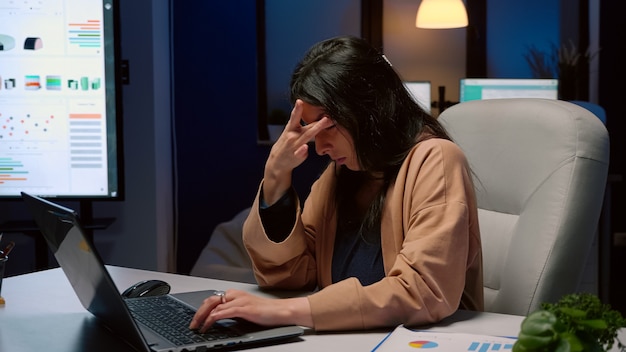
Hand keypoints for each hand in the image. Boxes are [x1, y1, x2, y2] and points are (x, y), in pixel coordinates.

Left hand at [188, 289, 312, 331]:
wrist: (281, 311)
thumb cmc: (266, 312)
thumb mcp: (246, 310)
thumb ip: (233, 311)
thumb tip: (218, 318)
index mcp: (236, 294)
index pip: (213, 298)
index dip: (202, 309)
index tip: (196, 318)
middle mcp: (235, 294)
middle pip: (210, 300)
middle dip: (198, 312)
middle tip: (192, 324)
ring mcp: (239, 300)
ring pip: (214, 306)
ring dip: (202, 317)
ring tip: (197, 327)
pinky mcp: (242, 308)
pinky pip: (222, 312)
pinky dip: (212, 319)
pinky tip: (208, 325)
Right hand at [263, 99, 333, 204]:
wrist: (277, 162)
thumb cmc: (286, 145)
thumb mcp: (289, 131)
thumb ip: (298, 123)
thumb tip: (309, 114)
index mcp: (290, 129)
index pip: (295, 117)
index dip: (297, 109)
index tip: (300, 101)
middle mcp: (292, 136)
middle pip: (307, 127)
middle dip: (318, 122)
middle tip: (328, 116)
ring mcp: (294, 146)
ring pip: (306, 137)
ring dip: (315, 130)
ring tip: (324, 123)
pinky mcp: (296, 156)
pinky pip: (300, 153)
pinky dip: (302, 150)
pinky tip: (304, 147)